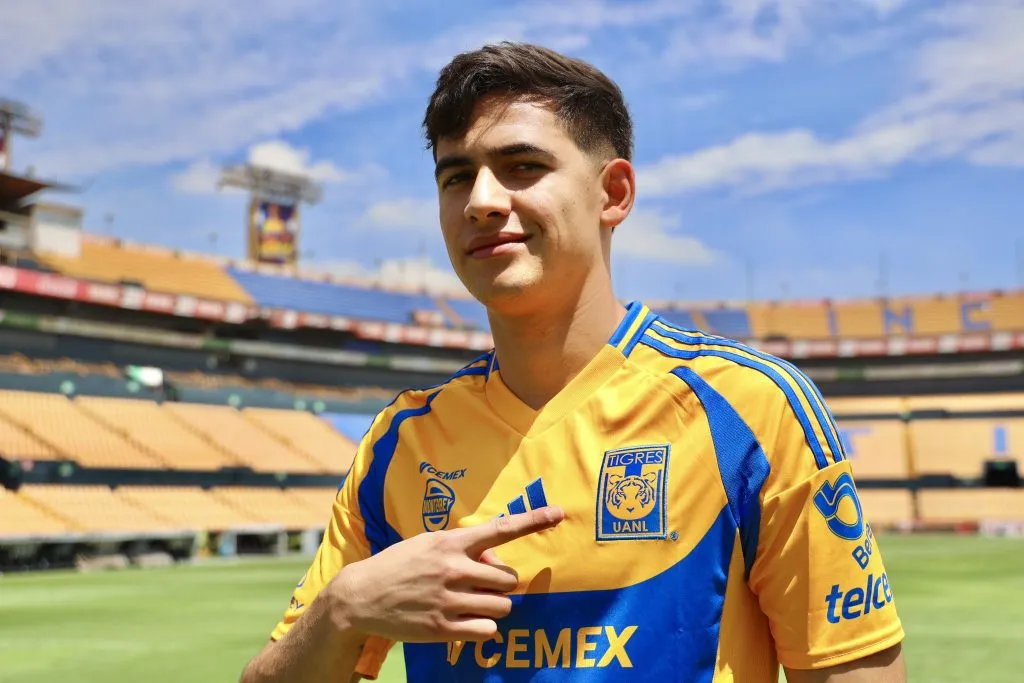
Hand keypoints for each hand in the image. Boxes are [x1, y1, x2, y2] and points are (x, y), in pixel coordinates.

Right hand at [331, 506, 563, 643]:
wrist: (360, 597)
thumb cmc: (399, 565)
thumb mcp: (428, 545)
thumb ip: (463, 549)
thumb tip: (494, 561)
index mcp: (450, 543)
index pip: (501, 529)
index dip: (533, 520)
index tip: (559, 513)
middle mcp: (452, 569)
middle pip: (509, 579)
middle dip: (500, 584)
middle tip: (478, 585)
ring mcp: (447, 600)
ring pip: (502, 606)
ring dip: (493, 606)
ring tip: (469, 603)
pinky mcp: (441, 628)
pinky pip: (487, 630)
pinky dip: (483, 628)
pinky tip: (464, 621)